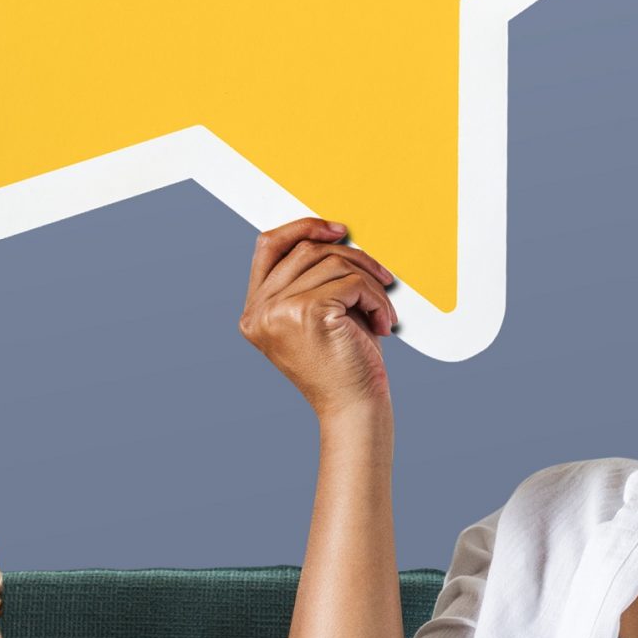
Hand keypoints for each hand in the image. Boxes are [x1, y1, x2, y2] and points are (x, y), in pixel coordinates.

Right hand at [239, 217, 398, 420]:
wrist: (354, 409)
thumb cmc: (343, 366)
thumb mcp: (317, 316)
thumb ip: (310, 278)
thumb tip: (332, 234)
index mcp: (254, 312)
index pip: (269, 246)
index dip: (303, 228)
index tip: (338, 231)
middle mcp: (258, 311)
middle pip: (306, 250)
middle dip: (352, 258)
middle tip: (381, 277)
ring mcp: (278, 311)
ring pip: (332, 263)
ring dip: (368, 281)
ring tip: (381, 308)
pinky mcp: (307, 313)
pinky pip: (351, 282)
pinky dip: (375, 297)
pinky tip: (382, 321)